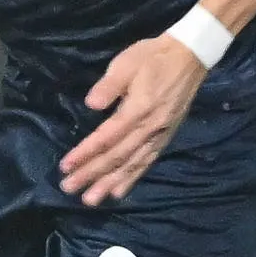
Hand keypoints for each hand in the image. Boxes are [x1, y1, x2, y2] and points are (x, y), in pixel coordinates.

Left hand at [58, 34, 207, 204]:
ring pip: (132, 164)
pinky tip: (119, 192)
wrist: (190, 56)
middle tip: (69, 188)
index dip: (85, 153)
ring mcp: (160, 135)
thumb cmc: (153, 57)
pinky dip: (132, 178)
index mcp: (139, 109)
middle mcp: (150, 128)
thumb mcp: (127, 62)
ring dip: (109, 183)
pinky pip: (147, 162)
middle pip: (117, 156)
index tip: (66, 166)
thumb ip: (109, 85)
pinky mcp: (166, 137)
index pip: (107, 137)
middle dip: (92, 174)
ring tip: (90, 200)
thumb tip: (91, 104)